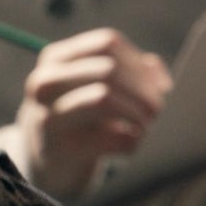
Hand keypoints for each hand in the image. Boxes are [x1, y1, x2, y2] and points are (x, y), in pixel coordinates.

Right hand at [16, 28, 171, 198]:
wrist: (49, 162)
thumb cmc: (83, 119)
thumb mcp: (97, 88)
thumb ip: (131, 74)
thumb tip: (161, 81)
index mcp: (56, 58)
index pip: (107, 43)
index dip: (140, 64)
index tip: (160, 87)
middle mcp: (44, 81)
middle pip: (108, 70)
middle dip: (143, 92)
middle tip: (158, 112)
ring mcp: (46, 114)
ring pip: (103, 98)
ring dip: (137, 115)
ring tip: (146, 128)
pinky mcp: (57, 147)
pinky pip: (107, 139)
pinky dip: (130, 143)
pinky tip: (129, 147)